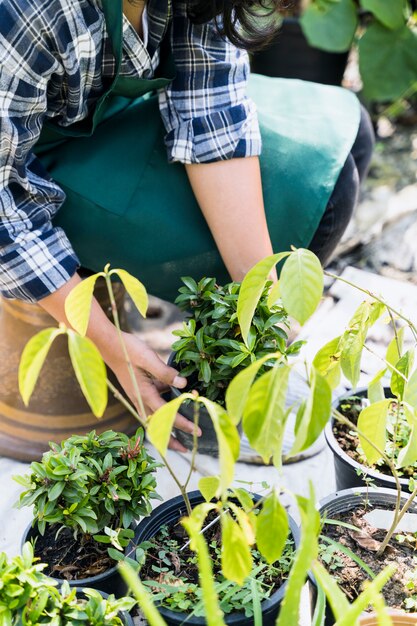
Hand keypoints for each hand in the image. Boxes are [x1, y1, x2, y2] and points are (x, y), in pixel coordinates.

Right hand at [103, 331, 201, 451]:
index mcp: (144, 394)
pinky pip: (153, 405)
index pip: (167, 415)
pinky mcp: (139, 390)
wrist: (109, 345)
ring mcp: (139, 396)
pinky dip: (164, 410)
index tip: (196, 431)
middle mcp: (141, 399)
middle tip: (186, 448)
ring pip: (155, 418)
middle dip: (171, 439)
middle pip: (157, 426)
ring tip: (182, 433)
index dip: (182, 424)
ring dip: (167, 428)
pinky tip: (176, 400)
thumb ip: (166, 373)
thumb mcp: (149, 358)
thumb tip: (184, 384)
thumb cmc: (128, 350)